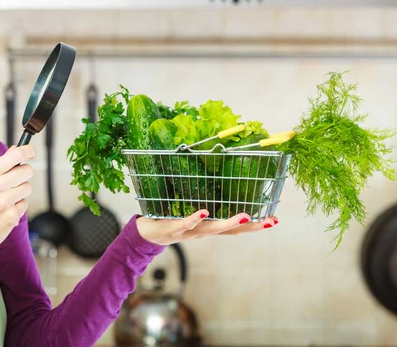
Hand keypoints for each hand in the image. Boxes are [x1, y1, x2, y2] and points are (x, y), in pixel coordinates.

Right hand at [0, 145, 35, 249]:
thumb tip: (16, 149)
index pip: (14, 155)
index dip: (28, 151)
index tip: (31, 152)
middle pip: (27, 170)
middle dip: (25, 174)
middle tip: (16, 180)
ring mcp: (4, 201)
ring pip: (28, 187)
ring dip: (21, 192)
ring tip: (6, 199)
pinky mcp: (12, 215)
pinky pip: (25, 204)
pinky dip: (18, 207)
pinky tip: (5, 211)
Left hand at [136, 210, 277, 245]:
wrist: (146, 236)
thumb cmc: (171, 221)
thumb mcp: (191, 213)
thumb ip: (204, 203)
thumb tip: (217, 184)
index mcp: (209, 228)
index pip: (236, 228)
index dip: (255, 224)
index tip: (275, 219)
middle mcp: (203, 232)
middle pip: (230, 231)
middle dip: (251, 226)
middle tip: (271, 221)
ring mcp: (189, 232)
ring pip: (211, 229)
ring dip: (227, 223)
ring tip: (244, 216)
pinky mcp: (173, 228)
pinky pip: (186, 223)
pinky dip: (195, 218)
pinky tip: (204, 212)